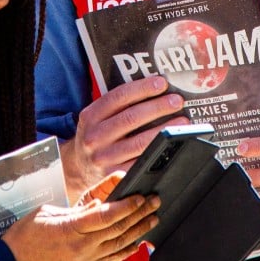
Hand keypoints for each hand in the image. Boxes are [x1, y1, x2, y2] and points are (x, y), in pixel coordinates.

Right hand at [2, 172, 160, 260]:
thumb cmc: (24, 239)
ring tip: (153, 219)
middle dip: (140, 214)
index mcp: (71, 229)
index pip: (107, 215)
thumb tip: (97, 205)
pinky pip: (111, 260)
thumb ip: (75, 210)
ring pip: (119, 245)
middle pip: (118, 228)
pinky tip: (137, 244)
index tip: (141, 196)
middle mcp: (82, 247)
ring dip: (139, 231)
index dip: (127, 205)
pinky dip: (126, 251)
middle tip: (155, 201)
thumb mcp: (47, 213)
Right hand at [60, 76, 189, 196]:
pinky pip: (141, 163)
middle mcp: (94, 137)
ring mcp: (104, 159)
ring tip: (182, 121)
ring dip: (164, 130)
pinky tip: (171, 145)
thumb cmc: (96, 135)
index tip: (162, 83)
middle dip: (158, 107)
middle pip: (131, 118)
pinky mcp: (115, 177)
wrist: (77, 169)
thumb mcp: (97, 117)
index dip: (142, 88)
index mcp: (90, 116)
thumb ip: (117, 104)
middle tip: (177, 101)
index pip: (118, 97)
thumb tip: (154, 87)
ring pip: (140, 143)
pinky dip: (159, 153)